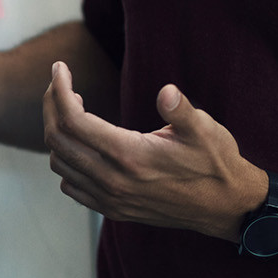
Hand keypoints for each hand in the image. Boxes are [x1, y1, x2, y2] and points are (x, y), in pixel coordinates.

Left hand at [43, 63, 266, 237]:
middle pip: (58, 140)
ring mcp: (111, 198)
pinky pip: (72, 185)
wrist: (225, 207)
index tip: (60, 67)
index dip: (60, 90)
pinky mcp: (114, 209)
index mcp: (130, 156)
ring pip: (60, 164)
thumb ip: (182, 110)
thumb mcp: (205, 130)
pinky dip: (66, 161)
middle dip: (51, 106)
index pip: (74, 121)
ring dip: (57, 133)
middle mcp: (113, 180)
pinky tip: (82, 144)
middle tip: (59, 82)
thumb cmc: (216, 162)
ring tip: (72, 108)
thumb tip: (166, 92)